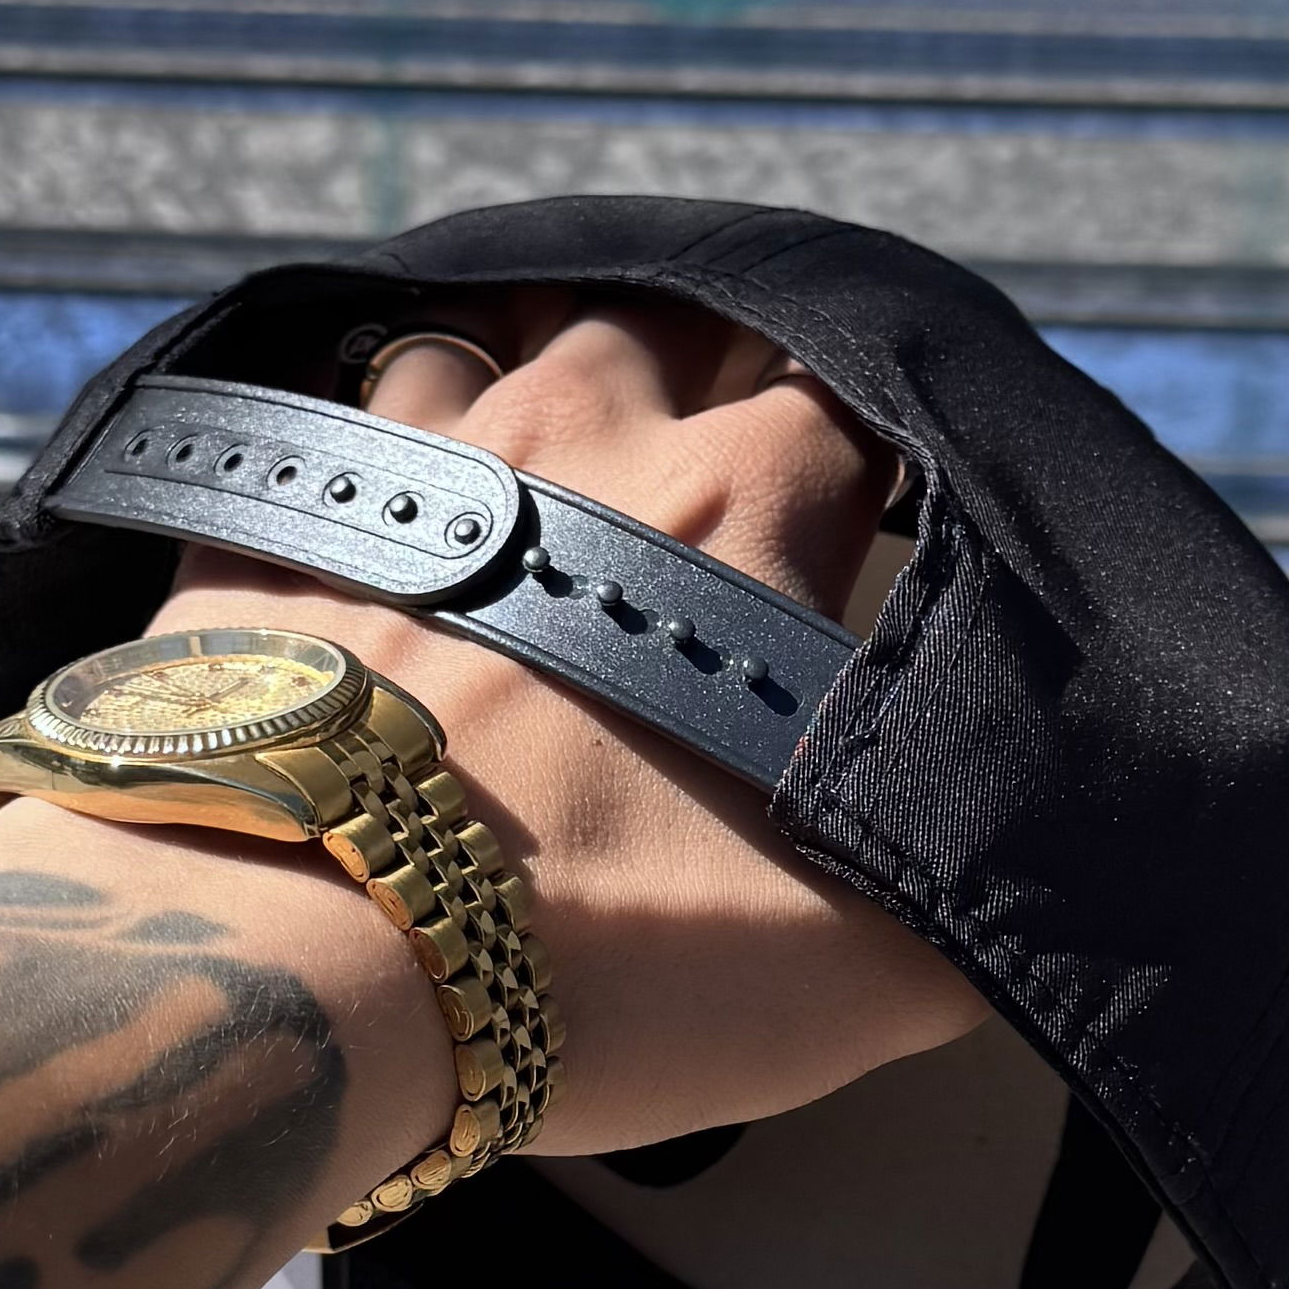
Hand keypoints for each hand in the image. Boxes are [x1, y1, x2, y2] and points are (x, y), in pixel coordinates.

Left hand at [160, 289, 986, 1156]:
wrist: (291, 968)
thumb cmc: (595, 951)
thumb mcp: (857, 972)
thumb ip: (972, 911)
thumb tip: (1032, 894)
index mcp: (742, 504)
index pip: (857, 396)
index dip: (890, 437)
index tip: (892, 502)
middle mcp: (576, 434)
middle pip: (676, 316)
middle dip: (721, 361)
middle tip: (730, 447)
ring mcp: (402, 462)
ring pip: (493, 329)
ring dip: (540, 366)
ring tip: (558, 444)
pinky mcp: (256, 526)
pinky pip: (318, 416)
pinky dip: (369, 434)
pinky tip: (381, 496)